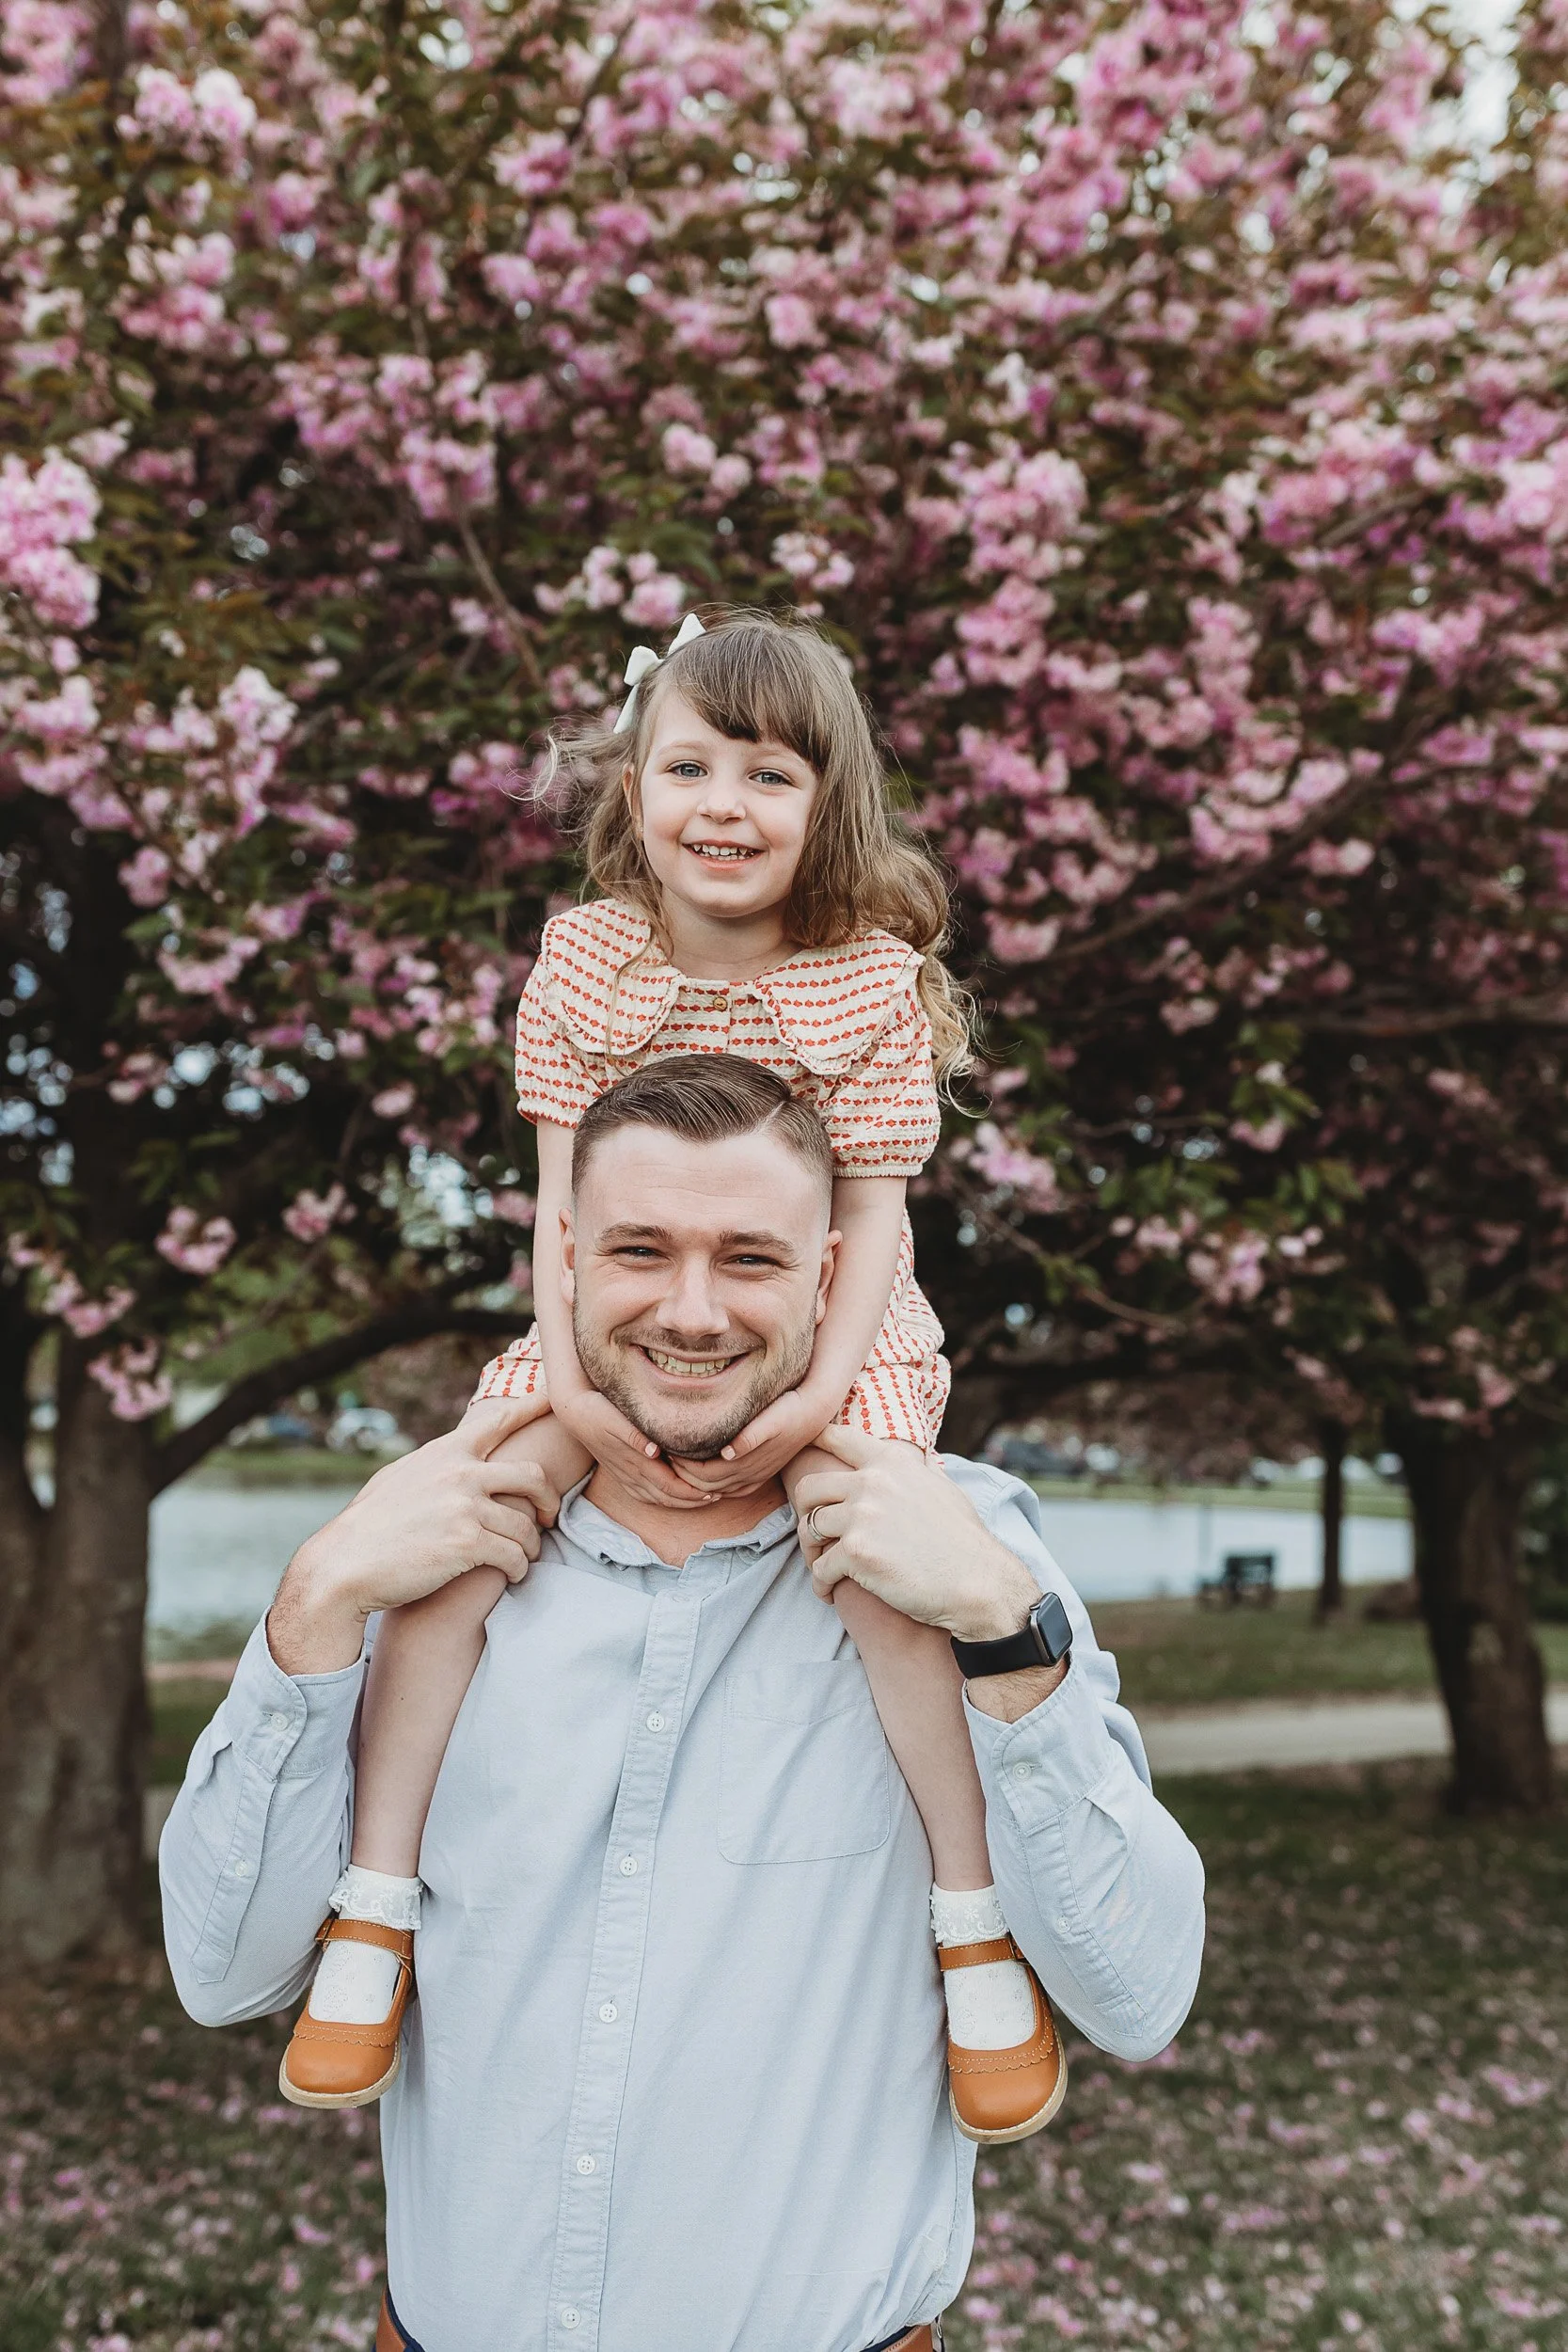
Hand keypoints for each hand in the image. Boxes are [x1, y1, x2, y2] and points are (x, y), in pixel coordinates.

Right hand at [269, 1398, 560, 1672]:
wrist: (344, 1564)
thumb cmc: (369, 1527)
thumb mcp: (399, 1478)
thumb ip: (434, 1466)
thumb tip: (453, 1458)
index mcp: (444, 1452)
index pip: (500, 1421)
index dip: (535, 1407)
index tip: (556, 1398)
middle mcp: (460, 1472)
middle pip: (532, 1475)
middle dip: (548, 1498)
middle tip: (548, 1515)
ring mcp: (465, 1507)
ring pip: (525, 1525)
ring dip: (530, 1546)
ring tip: (523, 1558)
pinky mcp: (467, 1543)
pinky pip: (515, 1556)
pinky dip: (519, 1569)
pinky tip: (513, 1575)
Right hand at [553, 1384, 720, 1510]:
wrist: (575, 1412)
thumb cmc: (599, 1410)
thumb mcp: (616, 1419)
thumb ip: (635, 1436)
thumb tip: (654, 1451)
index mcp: (635, 1462)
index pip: (670, 1486)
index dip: (693, 1492)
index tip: (715, 1490)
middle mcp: (630, 1474)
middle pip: (667, 1497)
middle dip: (692, 1500)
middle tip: (717, 1496)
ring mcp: (624, 1476)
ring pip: (656, 1498)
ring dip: (680, 1501)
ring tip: (701, 1497)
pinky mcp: (620, 1473)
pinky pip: (644, 1495)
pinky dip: (663, 1498)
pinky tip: (672, 1494)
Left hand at [664, 1388, 826, 1497]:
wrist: (813, 1413)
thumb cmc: (789, 1410)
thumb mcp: (772, 1420)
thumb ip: (751, 1437)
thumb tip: (727, 1452)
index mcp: (748, 1463)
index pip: (704, 1476)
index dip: (682, 1466)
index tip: (667, 1448)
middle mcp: (750, 1477)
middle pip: (705, 1487)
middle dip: (682, 1475)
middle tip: (664, 1455)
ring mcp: (755, 1478)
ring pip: (715, 1491)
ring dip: (694, 1481)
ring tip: (676, 1461)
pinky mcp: (759, 1475)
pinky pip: (729, 1489)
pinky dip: (712, 1485)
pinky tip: (701, 1471)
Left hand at [791, 1424, 1041, 1642]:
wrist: (977, 1581)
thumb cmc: (964, 1540)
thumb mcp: (943, 1488)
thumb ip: (918, 1470)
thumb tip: (918, 1456)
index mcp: (891, 1461)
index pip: (837, 1437)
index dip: (813, 1442)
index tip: (801, 1454)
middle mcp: (872, 1481)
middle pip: (808, 1487)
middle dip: (804, 1512)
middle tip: (814, 1534)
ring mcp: (861, 1515)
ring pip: (809, 1529)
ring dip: (812, 1552)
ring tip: (825, 1567)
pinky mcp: (855, 1551)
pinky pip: (819, 1568)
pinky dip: (821, 1583)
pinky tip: (831, 1592)